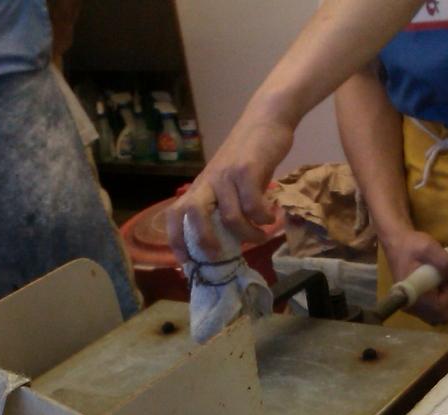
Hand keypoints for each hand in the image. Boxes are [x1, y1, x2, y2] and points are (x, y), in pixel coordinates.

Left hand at [165, 115, 294, 262]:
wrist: (266, 119)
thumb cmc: (249, 154)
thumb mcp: (229, 180)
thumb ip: (225, 204)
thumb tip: (229, 239)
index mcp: (200, 186)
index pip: (175, 214)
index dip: (176, 240)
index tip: (186, 263)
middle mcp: (209, 181)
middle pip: (191, 214)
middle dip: (202, 240)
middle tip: (218, 256)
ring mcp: (227, 175)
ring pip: (230, 217)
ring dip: (248, 234)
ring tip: (260, 236)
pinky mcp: (247, 169)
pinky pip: (254, 205)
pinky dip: (264, 217)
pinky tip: (271, 217)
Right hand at [382, 229, 447, 324]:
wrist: (396, 243)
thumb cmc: (411, 245)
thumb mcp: (430, 248)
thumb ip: (446, 263)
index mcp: (413, 295)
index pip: (440, 308)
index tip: (447, 278)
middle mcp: (411, 306)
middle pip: (440, 315)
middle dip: (447, 298)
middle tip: (443, 279)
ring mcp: (411, 307)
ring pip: (436, 315)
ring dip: (443, 299)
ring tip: (438, 281)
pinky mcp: (412, 304)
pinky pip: (431, 311)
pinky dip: (437, 300)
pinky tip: (434, 285)